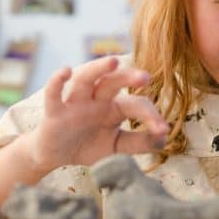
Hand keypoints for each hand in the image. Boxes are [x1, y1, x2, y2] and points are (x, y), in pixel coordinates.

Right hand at [25, 56, 168, 172]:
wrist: (56, 156)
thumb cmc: (88, 145)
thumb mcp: (116, 146)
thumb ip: (139, 142)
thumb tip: (164, 139)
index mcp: (114, 108)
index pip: (135, 104)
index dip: (150, 116)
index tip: (163, 130)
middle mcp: (96, 100)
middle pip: (112, 82)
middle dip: (128, 77)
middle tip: (145, 77)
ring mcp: (75, 103)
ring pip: (85, 79)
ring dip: (97, 69)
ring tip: (113, 62)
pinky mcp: (54, 112)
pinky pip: (54, 94)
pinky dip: (57, 81)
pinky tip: (65, 71)